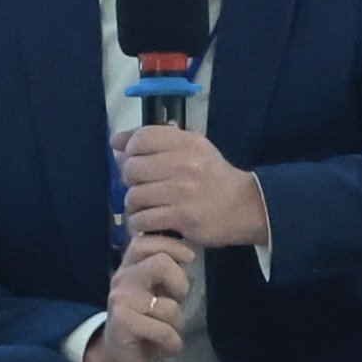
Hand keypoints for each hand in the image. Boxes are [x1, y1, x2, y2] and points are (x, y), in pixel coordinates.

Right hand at [86, 233, 193, 361]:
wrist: (114, 360)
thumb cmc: (141, 326)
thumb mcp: (153, 295)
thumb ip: (164, 275)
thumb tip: (188, 253)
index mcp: (129, 269)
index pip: (145, 241)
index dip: (172, 245)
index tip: (189, 259)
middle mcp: (122, 279)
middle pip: (161, 262)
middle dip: (180, 285)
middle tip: (176, 301)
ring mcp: (121, 300)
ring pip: (169, 305)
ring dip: (177, 324)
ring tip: (167, 332)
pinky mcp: (124, 322)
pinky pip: (165, 331)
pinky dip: (173, 344)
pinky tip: (165, 348)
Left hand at [116, 125, 270, 251]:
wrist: (246, 207)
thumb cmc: (213, 177)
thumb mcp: (192, 149)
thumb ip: (156, 141)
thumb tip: (116, 142)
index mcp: (187, 142)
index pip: (141, 138)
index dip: (130, 150)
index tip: (136, 161)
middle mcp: (185, 164)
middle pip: (132, 168)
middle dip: (131, 181)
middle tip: (142, 187)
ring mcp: (183, 192)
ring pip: (134, 196)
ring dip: (134, 206)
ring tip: (146, 207)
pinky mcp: (183, 218)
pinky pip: (143, 220)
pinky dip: (140, 223)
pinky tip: (149, 222)